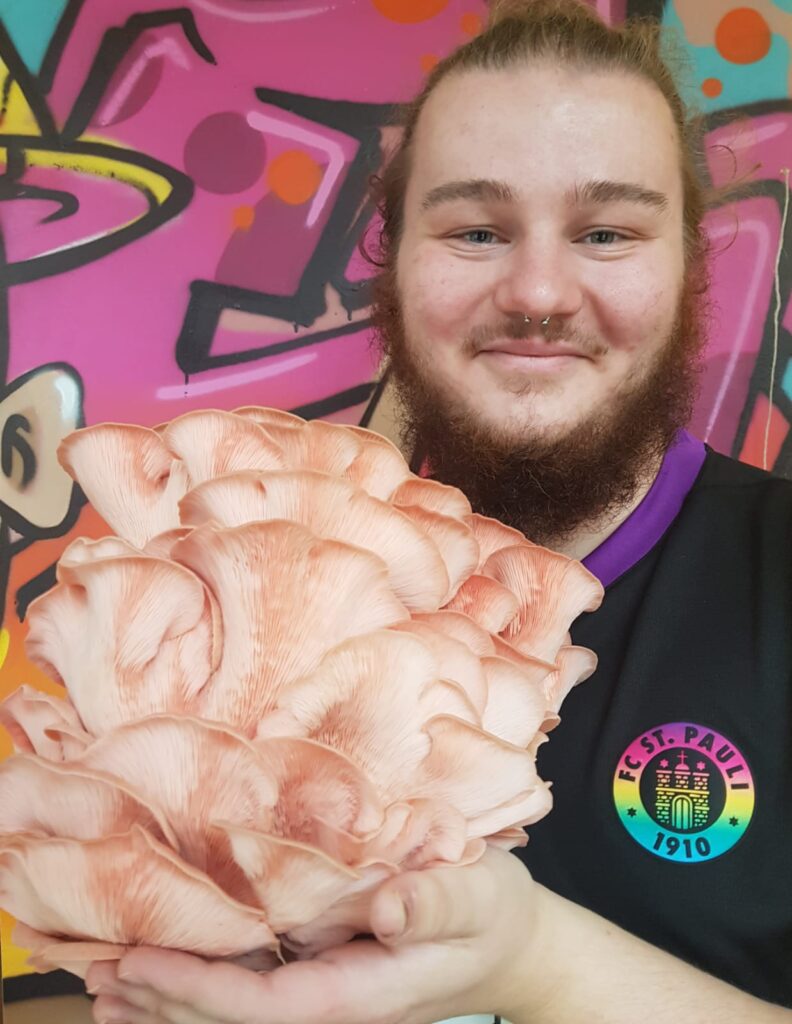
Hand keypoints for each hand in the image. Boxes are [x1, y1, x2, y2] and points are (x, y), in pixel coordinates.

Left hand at [85, 846, 542, 1023]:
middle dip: (165, 1000)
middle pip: (237, 1019)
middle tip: (95, 973)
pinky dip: (202, 986)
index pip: (267, 1006)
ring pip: (238, 1010)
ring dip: (170, 1001)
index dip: (201, 990)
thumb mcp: (478, 896)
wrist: (510, 944)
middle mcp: (335, 1005)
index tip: (144, 962)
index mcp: (363, 995)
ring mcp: (328, 995)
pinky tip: (167, 980)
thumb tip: (389, 906)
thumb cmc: (493, 915)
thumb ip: (436, 902)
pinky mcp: (326, 975)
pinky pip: (254, 989)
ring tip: (105, 989)